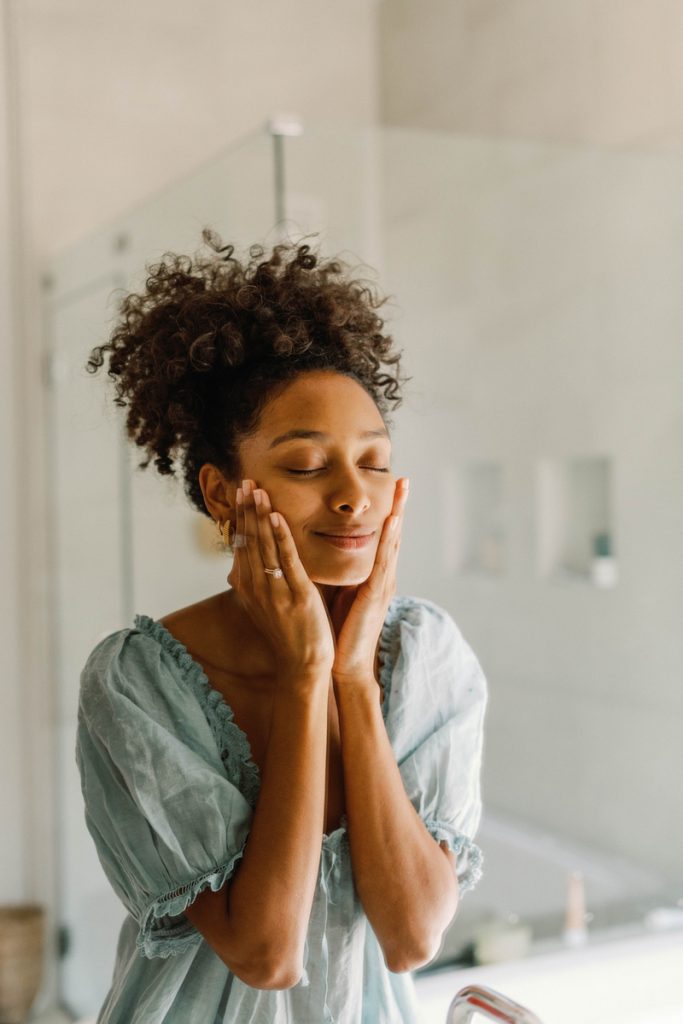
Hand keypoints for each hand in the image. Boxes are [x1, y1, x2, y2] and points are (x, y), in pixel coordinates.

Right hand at [226, 479, 335, 681]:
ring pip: (264, 545)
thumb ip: (258, 577)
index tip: (241, 492)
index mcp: (248, 586)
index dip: (241, 516)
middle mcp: (256, 586)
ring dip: (260, 516)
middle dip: (247, 509)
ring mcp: (274, 590)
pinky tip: (277, 516)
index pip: (241, 543)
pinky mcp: (295, 595)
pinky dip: (280, 536)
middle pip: (249, 540)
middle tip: (246, 481)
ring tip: (258, 490)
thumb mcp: (266, 602)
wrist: (302, 664)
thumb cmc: (288, 632)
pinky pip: (286, 560)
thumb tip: (249, 556)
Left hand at [330, 477, 409, 689]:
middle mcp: (382, 576)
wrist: (345, 663)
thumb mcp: (340, 591)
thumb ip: (341, 571)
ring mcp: (382, 585)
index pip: (381, 537)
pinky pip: (383, 562)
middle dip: (399, 506)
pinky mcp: (376, 595)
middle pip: (392, 534)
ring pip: (391, 543)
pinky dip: (388, 540)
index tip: (391, 485)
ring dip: (397, 514)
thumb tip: (325, 548)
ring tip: (402, 490)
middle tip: (404, 478)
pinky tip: (392, 521)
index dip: (388, 512)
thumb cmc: (340, 629)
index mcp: (373, 575)